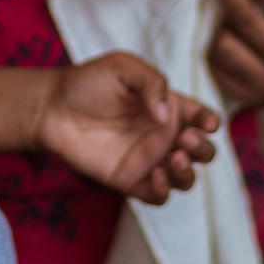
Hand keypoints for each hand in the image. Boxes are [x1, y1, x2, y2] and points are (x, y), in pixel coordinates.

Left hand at [37, 51, 219, 203]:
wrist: (53, 108)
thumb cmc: (88, 82)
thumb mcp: (123, 67)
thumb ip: (151, 82)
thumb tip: (165, 115)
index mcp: (167, 107)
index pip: (200, 117)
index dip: (210, 121)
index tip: (208, 122)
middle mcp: (162, 136)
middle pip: (201, 152)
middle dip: (203, 149)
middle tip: (185, 139)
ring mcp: (148, 160)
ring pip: (185, 178)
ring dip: (188, 173)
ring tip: (174, 158)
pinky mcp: (130, 180)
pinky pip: (158, 196)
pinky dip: (164, 190)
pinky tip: (155, 175)